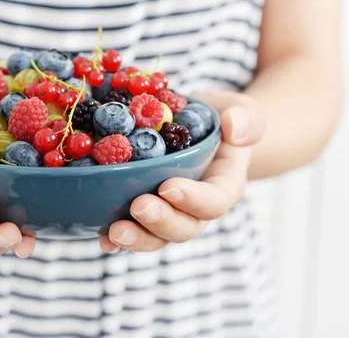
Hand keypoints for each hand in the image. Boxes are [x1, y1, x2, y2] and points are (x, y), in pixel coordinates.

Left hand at [100, 91, 264, 252]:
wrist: (197, 127)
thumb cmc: (220, 119)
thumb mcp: (241, 110)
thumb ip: (246, 118)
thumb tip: (233, 127)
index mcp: (223, 186)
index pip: (215, 200)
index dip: (193, 199)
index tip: (168, 186)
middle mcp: (196, 207)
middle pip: (184, 227)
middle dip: (161, 222)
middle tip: (139, 207)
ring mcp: (170, 213)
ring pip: (157, 236)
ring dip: (137, 237)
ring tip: (115, 232)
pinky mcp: (144, 211)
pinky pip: (134, 230)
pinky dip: (117, 239)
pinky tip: (102, 238)